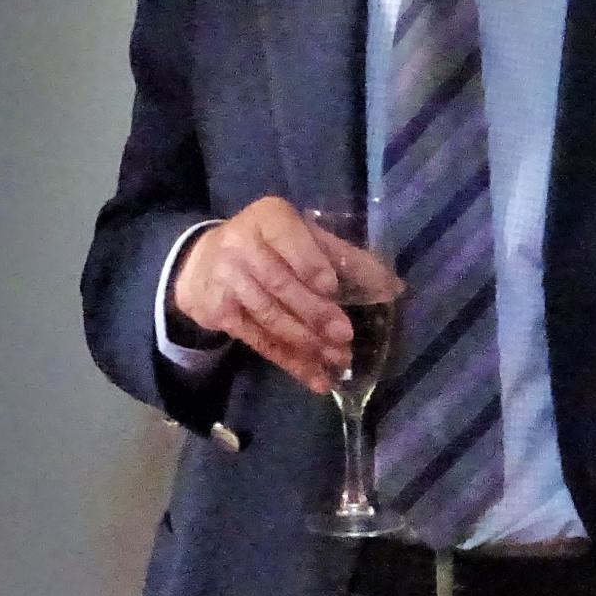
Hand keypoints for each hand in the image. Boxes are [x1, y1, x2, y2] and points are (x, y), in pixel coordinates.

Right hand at [171, 197, 375, 391]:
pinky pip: (259, 341)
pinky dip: (289, 362)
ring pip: (269, 316)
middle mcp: (242, 245)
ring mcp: (227, 280)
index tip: (330, 286)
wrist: (202, 264)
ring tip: (336, 360)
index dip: (308, 263)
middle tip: (344, 336)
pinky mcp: (220, 313)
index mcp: (269, 218)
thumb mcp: (303, 239)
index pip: (288, 238)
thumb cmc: (270, 246)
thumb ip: (344, 258)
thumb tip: (393, 286)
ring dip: (305, 342)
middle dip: (314, 312)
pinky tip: (314, 378)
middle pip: (280, 283)